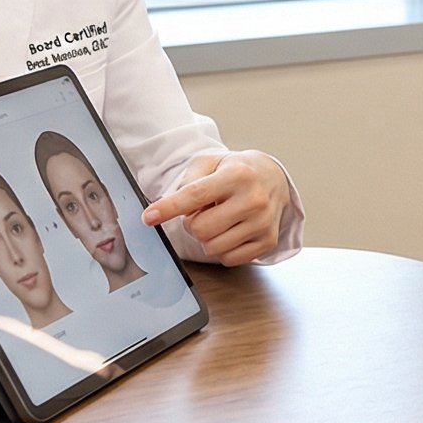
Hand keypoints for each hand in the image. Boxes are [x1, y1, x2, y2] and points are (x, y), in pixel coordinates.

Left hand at [141, 150, 291, 264]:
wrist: (273, 178)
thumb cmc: (236, 170)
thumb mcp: (210, 162)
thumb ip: (187, 181)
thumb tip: (165, 207)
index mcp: (237, 175)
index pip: (195, 195)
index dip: (168, 208)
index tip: (149, 217)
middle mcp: (253, 199)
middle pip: (200, 229)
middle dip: (192, 223)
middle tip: (203, 211)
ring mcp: (263, 222)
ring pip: (213, 247)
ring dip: (208, 237)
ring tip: (219, 219)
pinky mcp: (268, 241)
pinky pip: (229, 259)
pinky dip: (222, 248)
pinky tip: (231, 231)